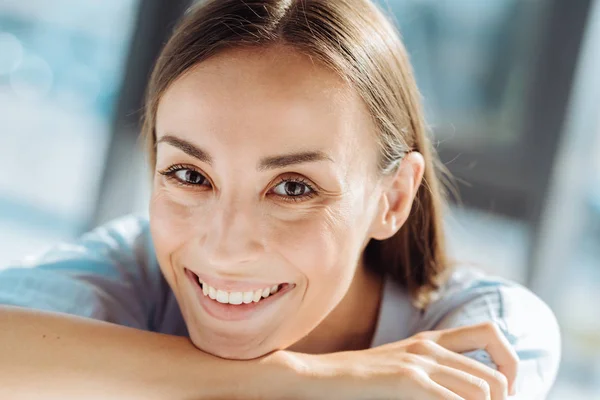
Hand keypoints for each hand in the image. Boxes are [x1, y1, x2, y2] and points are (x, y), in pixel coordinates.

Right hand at [296, 321, 518, 399]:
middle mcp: (430, 346)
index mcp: (431, 339)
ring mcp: (419, 362)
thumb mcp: (401, 366)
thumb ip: (432, 370)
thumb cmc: (359, 379)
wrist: (321, 376)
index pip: (491, 334)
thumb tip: (469, 389)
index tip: (505, 392)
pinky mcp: (407, 381)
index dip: (510, 363)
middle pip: (495, 375)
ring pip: (483, 390)